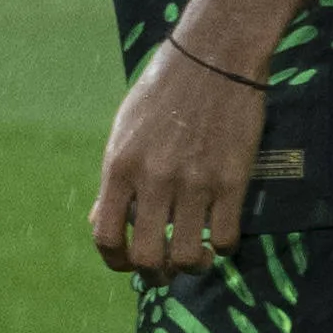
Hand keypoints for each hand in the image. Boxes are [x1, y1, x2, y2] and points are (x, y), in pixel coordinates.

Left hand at [92, 36, 271, 276]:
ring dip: (191, 267)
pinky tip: (219, 235)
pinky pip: (225, 238)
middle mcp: (154, 179)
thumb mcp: (123, 131)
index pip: (105, 235)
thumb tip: (100, 223)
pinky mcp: (232, 180)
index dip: (114, 260)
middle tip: (164, 272)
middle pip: (148, 257)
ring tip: (194, 258)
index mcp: (120, 165)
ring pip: (189, 257)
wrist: (214, 58)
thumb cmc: (163, 92)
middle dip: (154, 275)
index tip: (126, 263)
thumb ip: (113, 180)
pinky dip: (221, 247)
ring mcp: (195, 182)